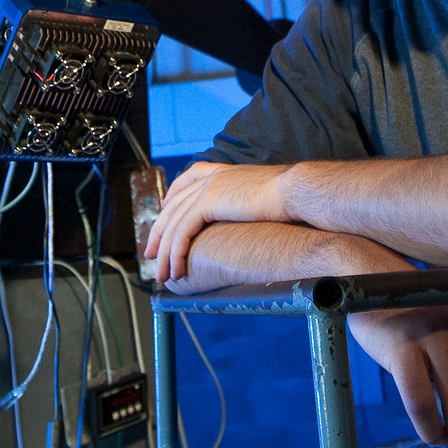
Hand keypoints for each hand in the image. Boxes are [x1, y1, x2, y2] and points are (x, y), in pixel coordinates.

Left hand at [144, 161, 290, 283]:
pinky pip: (182, 232)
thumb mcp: (264, 197)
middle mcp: (212, 177)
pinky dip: (176, 254)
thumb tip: (256, 217)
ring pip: (174, 223)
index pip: (188, 179)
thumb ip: (250, 203)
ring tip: (162, 275)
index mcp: (224, 172)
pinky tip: (176, 271)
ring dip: (166, 252)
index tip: (164, 209)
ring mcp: (208, 188)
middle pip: (174, 204)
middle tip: (151, 254)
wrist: (296, 191)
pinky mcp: (207, 203)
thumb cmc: (291, 198)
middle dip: (159, 231)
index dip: (172, 195)